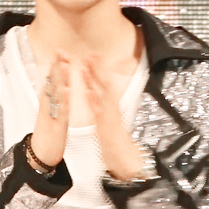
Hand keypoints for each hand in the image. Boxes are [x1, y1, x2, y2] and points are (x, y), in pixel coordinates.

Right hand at [29, 51, 69, 168]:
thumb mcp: (49, 114)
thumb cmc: (48, 134)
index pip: (51, 80)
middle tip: (61, 50)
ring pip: (55, 93)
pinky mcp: (57, 124)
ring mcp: (52, 114)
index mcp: (48, 103)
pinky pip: (61, 110)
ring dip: (60, 78)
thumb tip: (54, 88)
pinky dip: (63, 99)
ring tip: (64, 64)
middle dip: (57, 66)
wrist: (40, 154)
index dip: (56, 65)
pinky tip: (67, 89)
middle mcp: (48, 106)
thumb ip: (51, 101)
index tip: (60, 51)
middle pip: (52, 82)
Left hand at [84, 54, 140, 180]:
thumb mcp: (106, 116)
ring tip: (86, 67)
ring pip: (102, 94)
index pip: (104, 82)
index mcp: (109, 104)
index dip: (97, 68)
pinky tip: (88, 92)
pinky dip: (94, 101)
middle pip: (104, 84)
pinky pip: (100, 111)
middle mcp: (111, 107)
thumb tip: (93, 89)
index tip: (90, 54)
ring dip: (94, 80)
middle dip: (96, 68)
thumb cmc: (112, 136)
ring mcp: (109, 115)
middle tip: (88, 53)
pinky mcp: (106, 125)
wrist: (122, 156)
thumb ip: (100, 103)